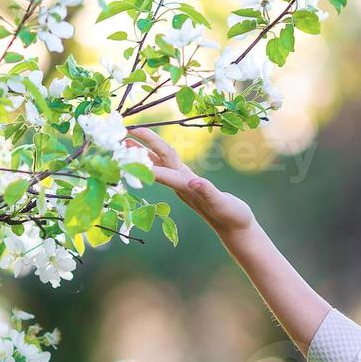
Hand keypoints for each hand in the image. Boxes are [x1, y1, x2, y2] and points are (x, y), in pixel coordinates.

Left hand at [125, 126, 255, 236]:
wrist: (235, 229)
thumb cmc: (232, 217)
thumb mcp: (222, 204)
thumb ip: (209, 193)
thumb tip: (195, 182)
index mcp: (187, 188)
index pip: (164, 170)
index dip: (148, 156)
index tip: (132, 145)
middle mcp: (182, 184)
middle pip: (160, 160)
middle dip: (143, 146)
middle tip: (125, 132)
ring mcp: (184, 184)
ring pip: (161, 163)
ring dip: (145, 151)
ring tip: (128, 141)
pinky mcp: (189, 184)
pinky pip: (169, 167)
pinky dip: (158, 158)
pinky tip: (152, 154)